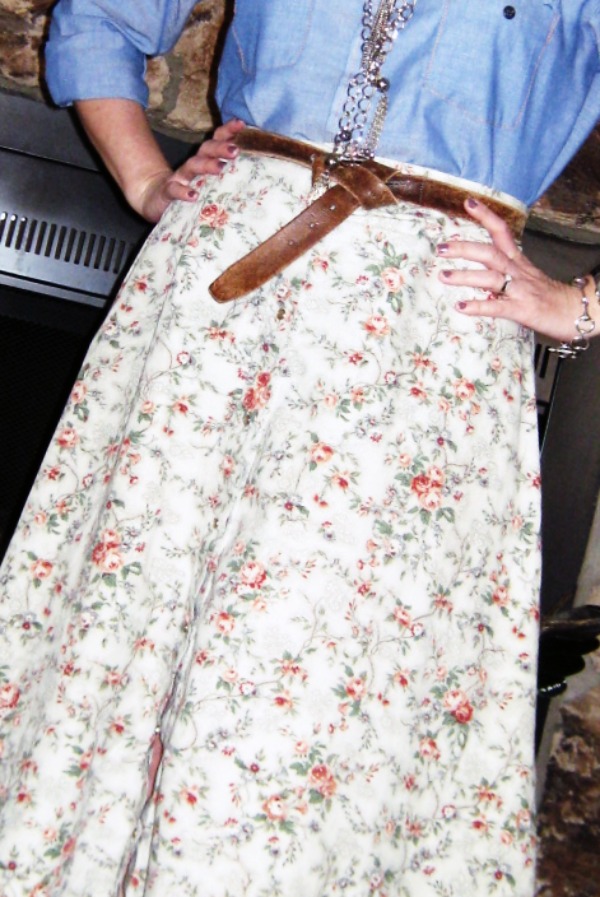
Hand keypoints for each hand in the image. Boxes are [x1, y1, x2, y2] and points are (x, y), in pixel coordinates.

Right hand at [135, 119, 245, 221]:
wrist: (154, 198)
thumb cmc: (188, 191)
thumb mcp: (206, 182)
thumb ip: (224, 175)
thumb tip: (252, 172)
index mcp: (203, 161)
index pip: (216, 141)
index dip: (227, 131)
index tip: (242, 124)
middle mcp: (192, 166)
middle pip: (206, 151)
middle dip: (220, 148)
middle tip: (235, 150)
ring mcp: (179, 178)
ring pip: (192, 167)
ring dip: (206, 165)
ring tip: (220, 167)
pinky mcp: (167, 193)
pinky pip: (174, 190)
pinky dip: (183, 192)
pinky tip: (193, 195)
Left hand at [436, 198, 594, 342]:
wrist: (575, 310)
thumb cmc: (548, 296)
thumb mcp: (526, 276)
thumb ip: (504, 271)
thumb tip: (478, 272)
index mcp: (518, 260)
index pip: (502, 231)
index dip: (486, 216)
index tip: (468, 202)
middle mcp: (517, 271)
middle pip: (490, 253)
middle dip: (464, 249)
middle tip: (441, 248)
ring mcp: (520, 289)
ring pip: (491, 277)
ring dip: (465, 276)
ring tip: (443, 276)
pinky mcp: (522, 309)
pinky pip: (497, 307)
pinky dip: (478, 306)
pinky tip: (460, 306)